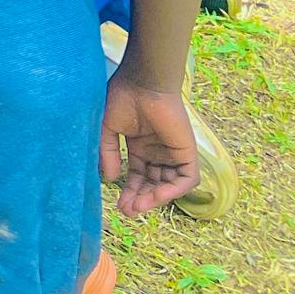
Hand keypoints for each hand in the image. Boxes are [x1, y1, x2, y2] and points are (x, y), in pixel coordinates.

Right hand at [100, 72, 199, 214]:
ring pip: (168, 185)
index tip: (118, 205)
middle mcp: (158, 151)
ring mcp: (173, 152)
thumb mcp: (107, 128)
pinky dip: (173, 191)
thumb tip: (110, 179)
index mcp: (140, 145)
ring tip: (138, 207)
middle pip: (152, 183)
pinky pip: (185, 179)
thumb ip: (108, 153)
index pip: (138, 175)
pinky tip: (156, 196)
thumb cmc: (122, 98)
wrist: (144, 82)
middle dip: (140, 199)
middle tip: (127, 212)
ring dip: (154, 198)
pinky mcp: (187, 152)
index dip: (129, 191)